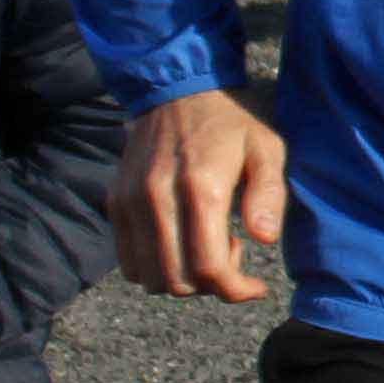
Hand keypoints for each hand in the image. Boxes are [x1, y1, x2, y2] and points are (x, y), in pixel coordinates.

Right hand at [114, 91, 286, 300]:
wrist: (177, 92)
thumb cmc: (231, 123)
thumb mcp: (267, 148)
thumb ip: (268, 194)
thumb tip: (263, 239)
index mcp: (200, 188)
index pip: (206, 266)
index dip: (233, 290)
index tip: (254, 289)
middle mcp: (157, 199)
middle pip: (176, 280)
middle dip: (210, 286)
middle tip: (232, 253)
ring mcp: (130, 203)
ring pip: (149, 277)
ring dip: (182, 278)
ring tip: (206, 244)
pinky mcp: (115, 203)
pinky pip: (128, 260)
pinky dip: (156, 266)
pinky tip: (180, 239)